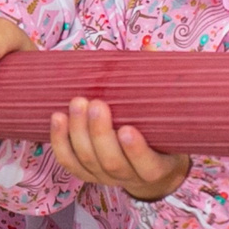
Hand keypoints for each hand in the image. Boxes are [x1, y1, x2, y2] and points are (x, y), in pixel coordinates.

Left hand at [49, 97, 188, 200]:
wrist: (149, 166)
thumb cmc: (161, 137)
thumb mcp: (171, 120)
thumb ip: (163, 88)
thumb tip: (150, 51)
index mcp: (157, 168)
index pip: (148, 166)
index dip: (136, 151)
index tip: (128, 129)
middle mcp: (129, 177)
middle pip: (111, 162)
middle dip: (100, 133)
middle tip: (96, 104)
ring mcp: (104, 177)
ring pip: (87, 160)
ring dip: (78, 131)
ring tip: (77, 103)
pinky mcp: (85, 173)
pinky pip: (68, 161)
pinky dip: (59, 140)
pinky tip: (57, 118)